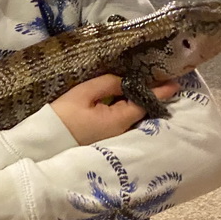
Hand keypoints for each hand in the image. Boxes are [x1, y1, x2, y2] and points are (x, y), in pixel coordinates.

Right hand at [50, 74, 179, 144]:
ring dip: (137, 100)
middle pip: (140, 109)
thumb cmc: (63, 117)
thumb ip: (108, 84)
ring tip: (143, 82)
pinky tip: (124, 95)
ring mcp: (112, 135)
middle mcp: (120, 130)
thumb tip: (126, 80)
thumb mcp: (84, 94)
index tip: (175, 82)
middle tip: (159, 77)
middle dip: (150, 94)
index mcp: (118, 119)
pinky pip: (120, 119)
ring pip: (130, 114)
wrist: (44, 142)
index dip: (160, 91)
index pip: (145, 102)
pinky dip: (126, 107)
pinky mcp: (103, 136)